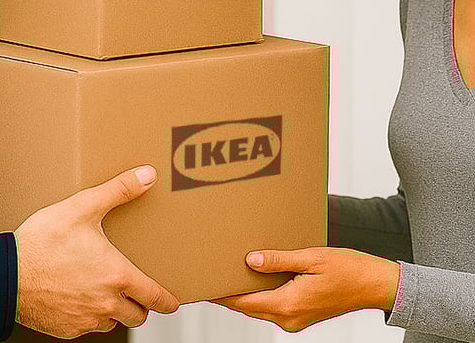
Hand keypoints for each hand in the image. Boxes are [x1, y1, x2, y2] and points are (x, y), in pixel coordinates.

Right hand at [15, 165, 178, 337]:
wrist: (6, 275)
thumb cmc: (44, 240)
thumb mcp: (83, 207)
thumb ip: (119, 190)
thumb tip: (148, 175)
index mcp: (117, 275)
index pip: (154, 297)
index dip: (167, 301)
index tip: (173, 302)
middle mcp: (106, 303)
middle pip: (138, 315)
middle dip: (141, 304)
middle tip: (137, 290)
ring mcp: (86, 319)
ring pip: (113, 322)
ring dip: (115, 310)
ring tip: (106, 289)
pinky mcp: (66, 329)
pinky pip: (88, 327)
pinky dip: (90, 315)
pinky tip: (80, 295)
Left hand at [216, 247, 399, 331]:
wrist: (374, 285)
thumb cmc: (347, 269)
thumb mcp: (310, 258)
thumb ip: (278, 260)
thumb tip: (250, 261)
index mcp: (288, 305)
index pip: (244, 302)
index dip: (222, 294)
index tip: (204, 286)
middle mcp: (289, 318)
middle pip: (248, 306)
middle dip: (229, 294)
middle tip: (210, 276)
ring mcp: (295, 320)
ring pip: (260, 307)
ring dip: (245, 293)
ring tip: (228, 273)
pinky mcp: (302, 315)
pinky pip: (274, 306)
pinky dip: (261, 294)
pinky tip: (256, 277)